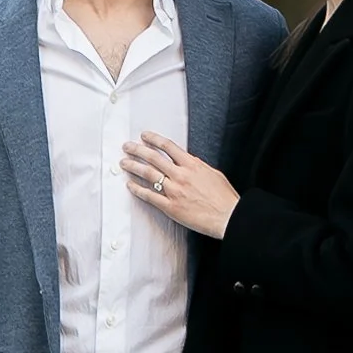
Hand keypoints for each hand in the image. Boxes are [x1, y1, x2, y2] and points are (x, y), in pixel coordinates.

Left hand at [120, 132, 239, 238]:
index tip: (144, 136)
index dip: (154, 139)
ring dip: (133, 166)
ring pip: (148, 174)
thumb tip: (187, 161)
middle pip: (153, 157)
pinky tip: (130, 185)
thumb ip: (197, 166)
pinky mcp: (170, 207)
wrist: (228, 216)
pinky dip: (137, 189)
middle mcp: (181, 175)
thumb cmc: (224, 198)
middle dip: (137, 150)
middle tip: (127, 146)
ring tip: (124, 162)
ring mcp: (174, 191)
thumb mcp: (213, 173)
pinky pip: (149, 196)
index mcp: (192, 165)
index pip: (168, 146)